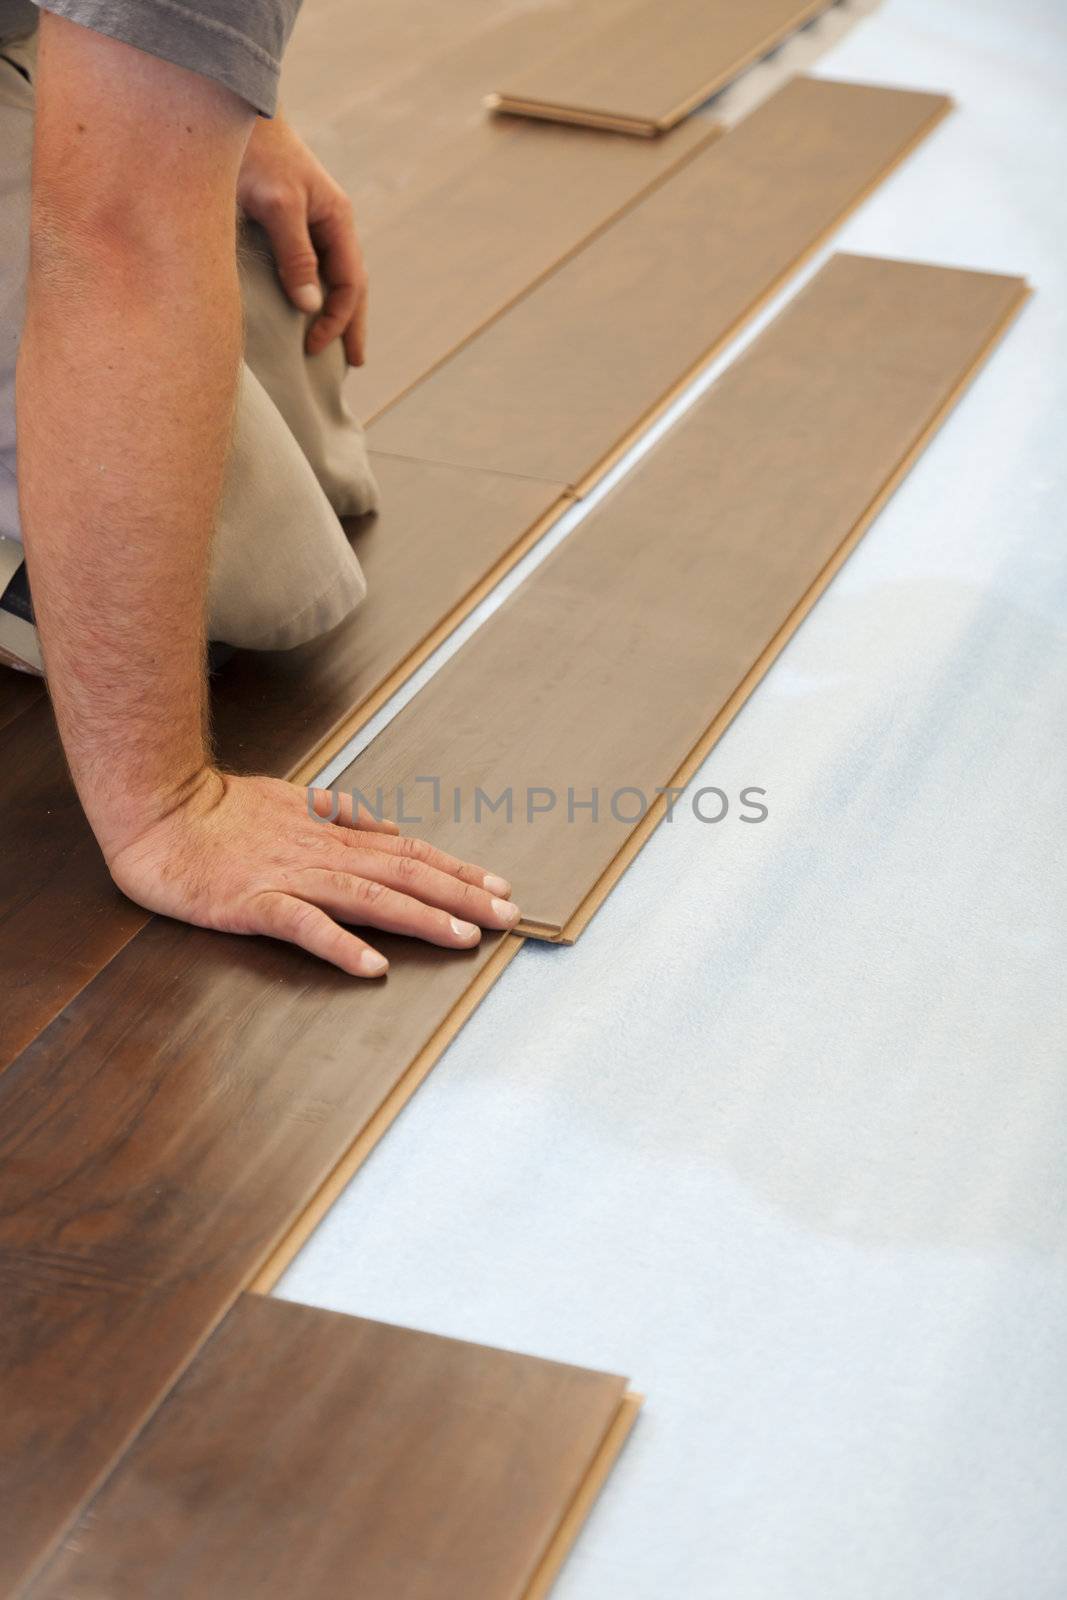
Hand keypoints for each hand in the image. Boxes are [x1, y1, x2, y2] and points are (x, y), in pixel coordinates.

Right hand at [107, 770, 520, 977]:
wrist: (158, 811)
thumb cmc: (220, 810)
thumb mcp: (292, 801)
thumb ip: (341, 816)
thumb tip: (387, 828)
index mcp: (333, 832)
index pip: (409, 851)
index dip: (457, 870)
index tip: (499, 888)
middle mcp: (322, 852)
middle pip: (405, 873)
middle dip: (460, 895)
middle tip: (507, 916)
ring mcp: (289, 877)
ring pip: (368, 896)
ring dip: (420, 916)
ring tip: (462, 937)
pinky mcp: (254, 904)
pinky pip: (304, 926)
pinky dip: (340, 945)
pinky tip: (372, 967)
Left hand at [236, 111, 367, 364]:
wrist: (230, 106)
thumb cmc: (255, 152)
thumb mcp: (278, 205)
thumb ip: (296, 255)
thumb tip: (311, 306)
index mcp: (337, 219)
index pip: (350, 283)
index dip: (336, 320)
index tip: (312, 349)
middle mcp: (329, 220)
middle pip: (350, 282)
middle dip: (350, 323)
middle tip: (353, 363)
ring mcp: (310, 218)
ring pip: (330, 273)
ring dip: (334, 308)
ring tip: (331, 340)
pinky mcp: (286, 215)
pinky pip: (309, 262)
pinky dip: (312, 289)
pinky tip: (303, 303)